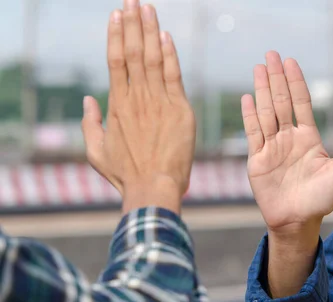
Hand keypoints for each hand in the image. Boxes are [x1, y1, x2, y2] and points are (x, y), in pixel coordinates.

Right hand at [81, 0, 195, 214]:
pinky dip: (170, 55)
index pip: (115, 61)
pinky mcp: (180, 110)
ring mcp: (159, 102)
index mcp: (117, 105)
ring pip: (152, 58)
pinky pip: (174, 76)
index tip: (116, 14)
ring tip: (147, 7)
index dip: (116, 35)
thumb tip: (88, 99)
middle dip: (133, 23)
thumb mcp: (96, 151)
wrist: (154, 187)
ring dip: (150, 31)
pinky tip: (166, 36)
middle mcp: (137, 98)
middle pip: (133, 52)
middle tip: (132, 0)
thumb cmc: (126, 173)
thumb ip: (90, 123)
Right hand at [242, 51, 332, 232]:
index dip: (296, 82)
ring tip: (259, 68)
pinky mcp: (258, 160)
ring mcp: (272, 147)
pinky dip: (250, 116)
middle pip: (281, 101)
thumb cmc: (321, 200)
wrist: (297, 221)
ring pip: (265, 112)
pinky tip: (248, 98)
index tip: (291, 61)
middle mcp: (289, 137)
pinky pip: (253, 133)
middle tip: (271, 54)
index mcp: (308, 137)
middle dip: (277, 78)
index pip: (301, 103)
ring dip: (262, 90)